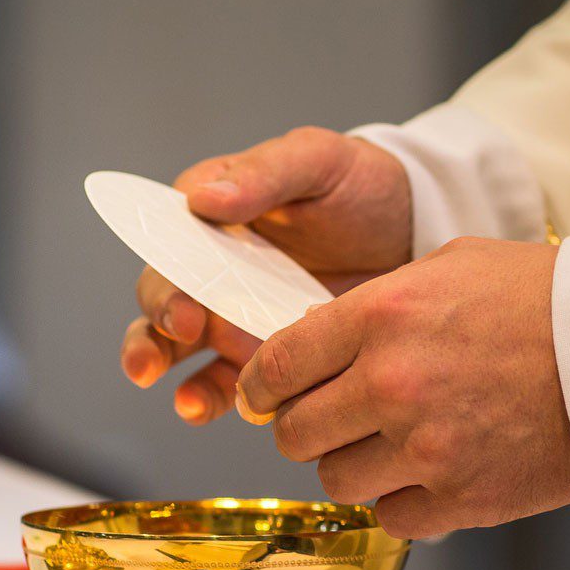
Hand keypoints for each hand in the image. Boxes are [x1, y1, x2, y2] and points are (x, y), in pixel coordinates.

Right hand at [119, 127, 413, 423]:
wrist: (414, 230)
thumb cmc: (361, 184)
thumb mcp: (317, 160)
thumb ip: (264, 174)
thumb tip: (202, 198)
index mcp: (211, 213)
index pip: (166, 242)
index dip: (164, 276)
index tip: (182, 307)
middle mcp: (210, 266)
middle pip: (161, 299)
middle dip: (154, 330)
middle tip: (180, 340)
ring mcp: (231, 312)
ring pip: (175, 346)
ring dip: (165, 369)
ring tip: (186, 401)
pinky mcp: (259, 352)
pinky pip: (222, 380)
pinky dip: (206, 397)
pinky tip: (204, 408)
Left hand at [236, 237, 569, 537]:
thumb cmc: (548, 299)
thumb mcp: (453, 264)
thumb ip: (378, 300)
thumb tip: (319, 337)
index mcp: (382, 316)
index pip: (277, 364)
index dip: (261, 384)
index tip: (265, 394)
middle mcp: (392, 384)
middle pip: (294, 431)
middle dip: (305, 426)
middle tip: (330, 420)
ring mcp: (426, 448)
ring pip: (335, 479)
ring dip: (353, 465)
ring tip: (390, 445)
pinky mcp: (463, 498)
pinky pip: (390, 516)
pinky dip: (401, 500)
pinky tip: (428, 473)